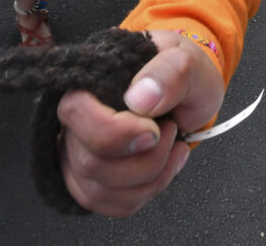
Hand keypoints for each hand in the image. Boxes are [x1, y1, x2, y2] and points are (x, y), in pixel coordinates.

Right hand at [57, 29, 224, 215]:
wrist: (189, 92)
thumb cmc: (183, 73)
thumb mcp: (189, 62)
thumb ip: (170, 72)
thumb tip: (138, 98)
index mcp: (90, 79)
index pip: (75, 112)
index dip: (114, 131)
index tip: (154, 129)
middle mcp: (75, 118)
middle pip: (91, 162)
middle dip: (145, 159)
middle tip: (172, 131)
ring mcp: (79, 153)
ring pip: (101, 191)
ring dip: (151, 177)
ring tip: (174, 145)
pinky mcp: (93, 180)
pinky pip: (112, 204)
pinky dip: (147, 191)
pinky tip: (166, 165)